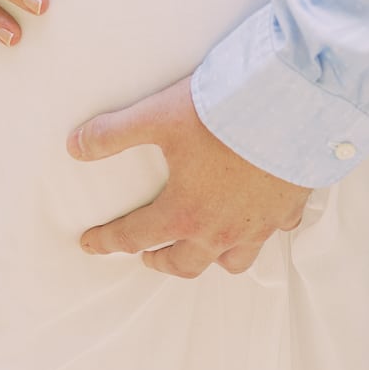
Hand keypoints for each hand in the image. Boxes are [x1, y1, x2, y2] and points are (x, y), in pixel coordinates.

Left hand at [68, 77, 311, 278]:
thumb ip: (114, 133)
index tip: (91, 244)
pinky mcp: (287, 209)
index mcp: (184, 212)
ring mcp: (257, 225)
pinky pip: (271, 234)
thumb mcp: (159, 115)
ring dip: (209, 258)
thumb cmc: (225, 112)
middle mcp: (220, 229)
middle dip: (160, 260)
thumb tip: (75, 146)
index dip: (108, 241)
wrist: (293, 106)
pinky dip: (259, 233)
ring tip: (200, 247)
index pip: (135, 236)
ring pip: (230, 261)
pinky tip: (256, 219)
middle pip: (183, 262)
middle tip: (146, 254)